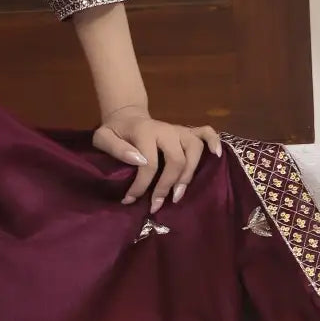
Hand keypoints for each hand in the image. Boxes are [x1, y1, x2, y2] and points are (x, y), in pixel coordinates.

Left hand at [92, 104, 221, 213]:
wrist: (126, 116)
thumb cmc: (115, 131)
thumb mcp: (103, 137)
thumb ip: (116, 148)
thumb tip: (138, 161)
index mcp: (145, 131)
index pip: (149, 163)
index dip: (141, 185)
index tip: (131, 200)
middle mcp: (166, 130)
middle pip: (176, 159)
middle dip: (167, 185)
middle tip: (157, 204)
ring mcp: (178, 129)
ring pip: (194, 149)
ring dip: (189, 174)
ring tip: (178, 194)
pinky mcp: (186, 131)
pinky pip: (206, 132)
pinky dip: (214, 142)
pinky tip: (216, 156)